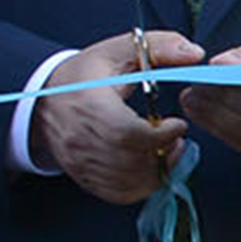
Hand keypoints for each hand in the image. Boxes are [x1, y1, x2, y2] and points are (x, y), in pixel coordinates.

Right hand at [33, 30, 198, 203]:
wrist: (44, 100)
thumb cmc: (85, 75)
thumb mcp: (120, 50)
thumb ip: (161, 47)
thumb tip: (196, 53)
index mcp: (88, 104)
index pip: (124, 132)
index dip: (159, 135)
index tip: (178, 125)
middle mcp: (79, 138)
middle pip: (128, 160)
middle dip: (163, 152)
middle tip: (176, 137)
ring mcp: (80, 162)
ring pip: (126, 182)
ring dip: (157, 170)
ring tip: (167, 149)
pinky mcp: (84, 177)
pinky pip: (118, 194)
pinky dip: (142, 185)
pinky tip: (152, 166)